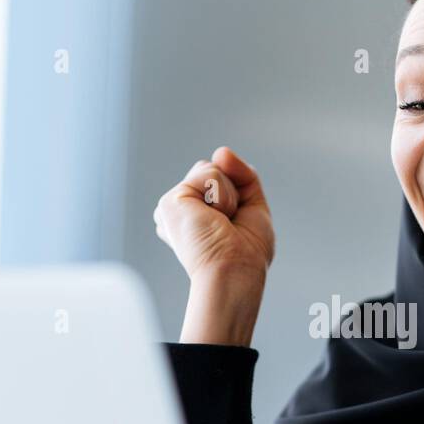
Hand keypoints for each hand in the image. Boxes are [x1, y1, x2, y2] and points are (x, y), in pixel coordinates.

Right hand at [154, 147, 274, 344]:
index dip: (240, 196)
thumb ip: (242, 174)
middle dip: (235, 192)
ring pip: (213, 169)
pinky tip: (212, 219)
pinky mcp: (170, 201)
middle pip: (217, 169)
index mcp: (196, 213)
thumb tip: (220, 151)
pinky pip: (209, 173)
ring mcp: (174, 205)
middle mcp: (182, 209)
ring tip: (220, 224)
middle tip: (228, 226)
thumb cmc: (246, 253)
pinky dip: (222, 195)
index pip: (223, 178)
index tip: (234, 229)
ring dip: (229, 197)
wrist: (234, 272)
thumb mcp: (253, 206)